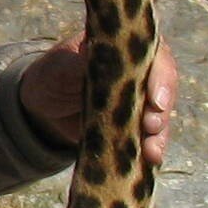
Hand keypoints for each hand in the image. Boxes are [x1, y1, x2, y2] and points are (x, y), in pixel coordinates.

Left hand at [20, 38, 178, 165]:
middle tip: (151, 127)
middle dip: (161, 110)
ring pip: (160, 115)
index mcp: (129, 45)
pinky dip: (151, 148)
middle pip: (163, 87)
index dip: (161, 78)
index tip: (156, 101)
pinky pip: (150, 136)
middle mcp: (143, 69)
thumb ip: (81, 60)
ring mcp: (142, 98)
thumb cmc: (53, 74)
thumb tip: (98, 54)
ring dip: (159, 135)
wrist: (43, 106)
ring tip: (152, 153)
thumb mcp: (62, 65)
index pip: (156, 55)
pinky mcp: (136, 123)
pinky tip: (150, 161)